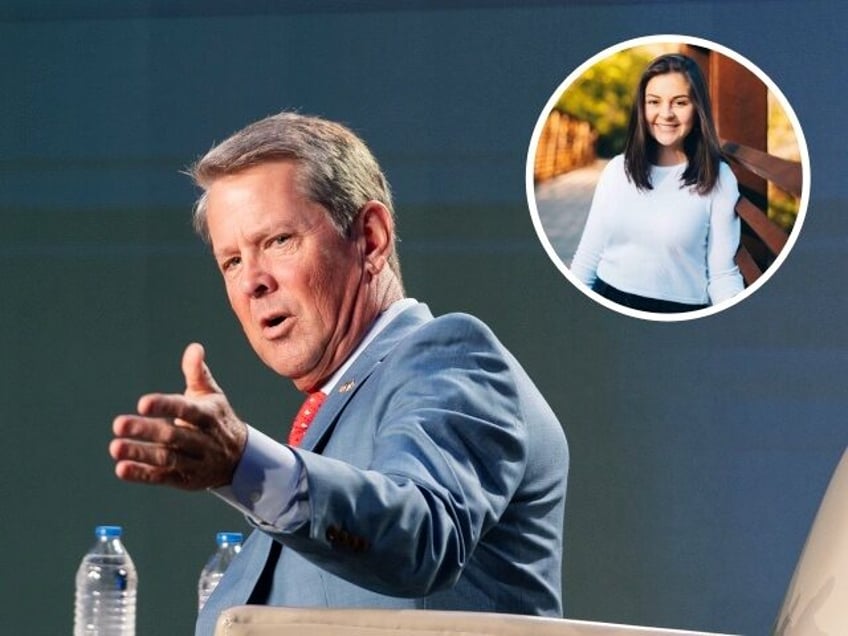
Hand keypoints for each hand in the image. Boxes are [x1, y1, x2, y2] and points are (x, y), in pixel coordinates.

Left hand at [110, 343, 247, 489]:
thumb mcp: (212, 395)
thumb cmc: (218, 419)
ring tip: (115, 447)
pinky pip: (163, 477)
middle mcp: (203, 440)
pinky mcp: (187, 480)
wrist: (242, 459)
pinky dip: (143, 474)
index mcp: (208, 416)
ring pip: (167, 458)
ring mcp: (196, 462)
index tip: (142, 403)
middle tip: (118, 423)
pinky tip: (122, 468)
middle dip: (146, 430)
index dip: (165, 406)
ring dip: (141, 453)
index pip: (186, 410)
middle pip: (173, 436)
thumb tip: (194, 347)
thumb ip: (198, 372)